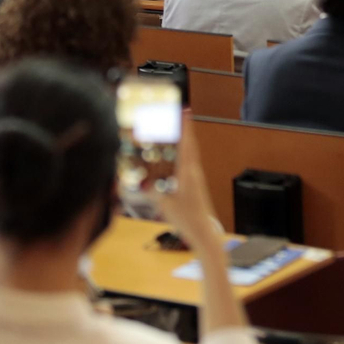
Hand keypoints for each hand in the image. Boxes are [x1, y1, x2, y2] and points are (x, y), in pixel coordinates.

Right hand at [151, 111, 221, 246]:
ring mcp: (196, 178)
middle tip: (182, 113)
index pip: (186, 144)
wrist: (204, 232)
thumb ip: (152, 192)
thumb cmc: (187, 219)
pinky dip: (184, 152)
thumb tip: (139, 181)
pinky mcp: (196, 185)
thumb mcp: (165, 205)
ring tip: (179, 128)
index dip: (185, 127)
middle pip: (191, 145)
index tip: (185, 111)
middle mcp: (194, 173)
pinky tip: (179, 154)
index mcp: (188, 173)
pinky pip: (189, 162)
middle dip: (186, 128)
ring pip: (191, 153)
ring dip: (186, 139)